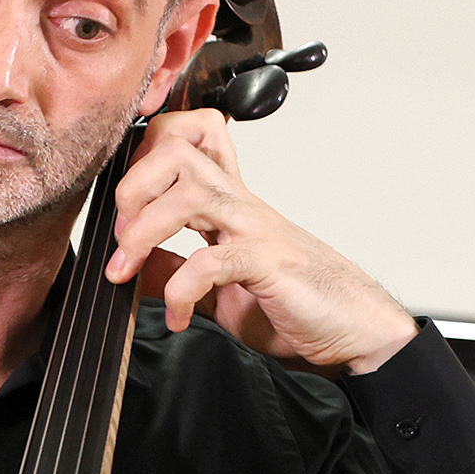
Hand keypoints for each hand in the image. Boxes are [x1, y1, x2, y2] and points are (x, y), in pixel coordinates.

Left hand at [102, 109, 417, 372]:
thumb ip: (176, 272)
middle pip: (177, 151)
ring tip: (126, 272)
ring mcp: (257, 230)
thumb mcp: (218, 289)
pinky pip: (211, 261)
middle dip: (131, 188)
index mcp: (228, 205)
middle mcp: (241, 206)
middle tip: (119, 237)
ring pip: (189, 194)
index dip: (140, 162)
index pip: (183, 143)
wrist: (356, 330)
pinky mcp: (270, 264)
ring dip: (142, 233)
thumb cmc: (298, 304)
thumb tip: (133, 267)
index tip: (120, 213)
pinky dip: (180, 291)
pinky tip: (177, 318)